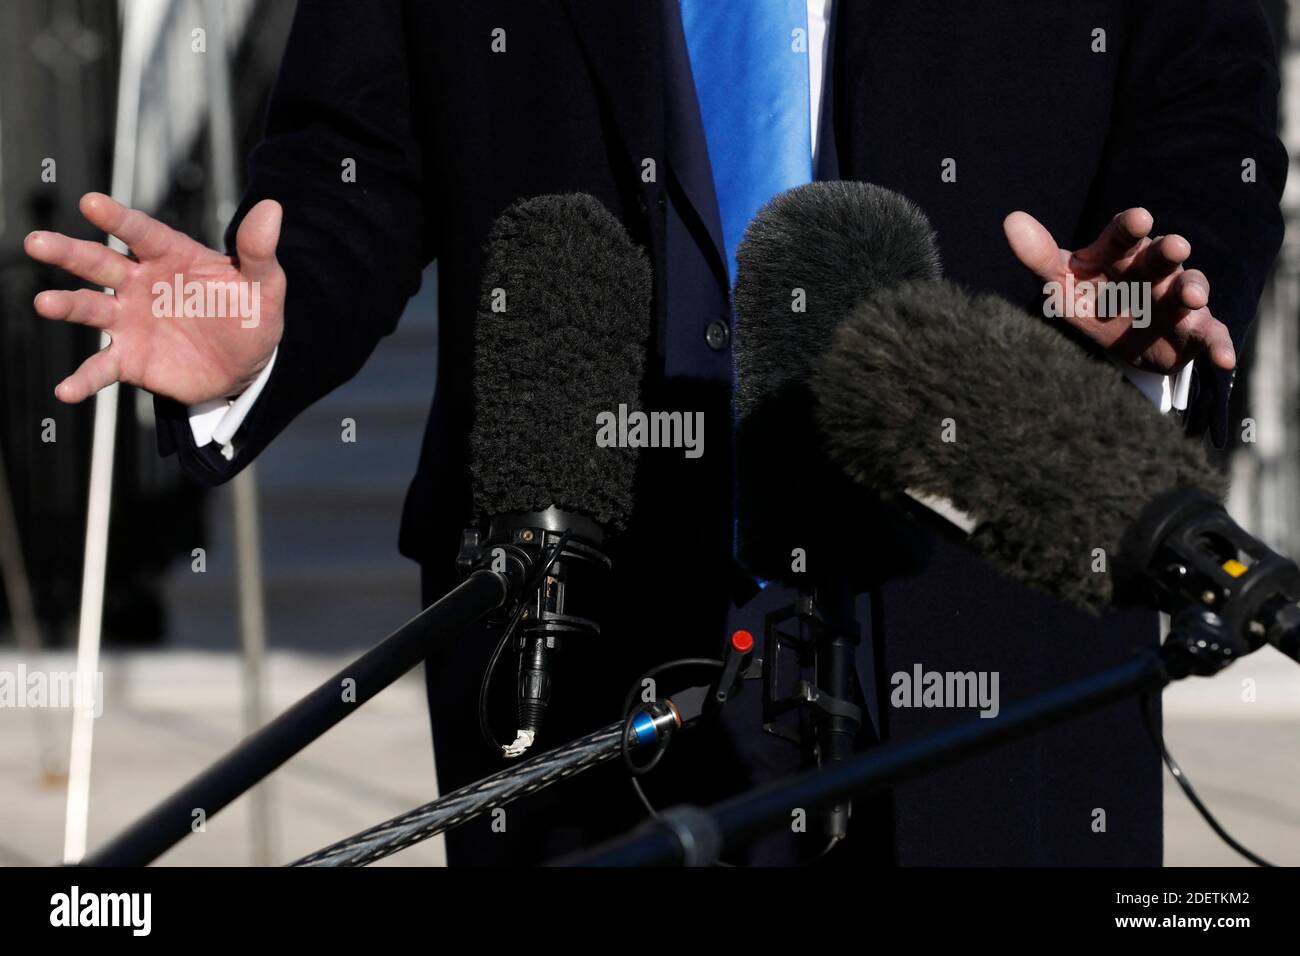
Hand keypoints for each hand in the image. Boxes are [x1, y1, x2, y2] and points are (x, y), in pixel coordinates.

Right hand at [25, 192, 285, 404]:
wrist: (246, 366)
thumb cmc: (250, 316)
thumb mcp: (263, 285)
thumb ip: (259, 251)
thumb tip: (273, 209)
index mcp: (171, 257)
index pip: (142, 233)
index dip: (118, 219)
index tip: (91, 203)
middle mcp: (141, 284)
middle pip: (100, 263)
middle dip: (69, 253)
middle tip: (37, 243)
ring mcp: (130, 321)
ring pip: (91, 309)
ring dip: (67, 306)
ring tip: (45, 304)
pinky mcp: (129, 359)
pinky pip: (101, 368)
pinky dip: (83, 380)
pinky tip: (65, 391)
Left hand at [1003, 207, 1232, 374]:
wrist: (1119, 341)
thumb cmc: (1091, 301)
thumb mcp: (1060, 286)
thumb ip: (1039, 257)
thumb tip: (1011, 220)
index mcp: (1120, 254)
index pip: (1124, 235)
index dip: (1130, 228)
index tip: (1138, 219)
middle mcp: (1153, 270)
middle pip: (1162, 256)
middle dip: (1168, 251)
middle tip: (1174, 247)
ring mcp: (1176, 298)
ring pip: (1190, 287)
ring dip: (1192, 289)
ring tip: (1190, 298)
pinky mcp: (1193, 330)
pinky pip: (1211, 335)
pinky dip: (1218, 345)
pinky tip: (1223, 359)